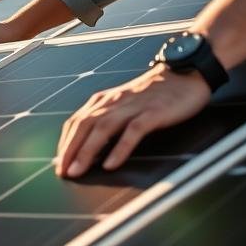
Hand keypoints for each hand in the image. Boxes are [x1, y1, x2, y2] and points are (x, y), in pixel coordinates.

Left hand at [55, 63, 210, 177]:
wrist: (187, 72)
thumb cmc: (156, 92)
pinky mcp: (153, 112)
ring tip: (78, 171)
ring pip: (103, 128)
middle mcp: (114, 101)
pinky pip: (133, 131)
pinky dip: (120, 148)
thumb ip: (108, 118)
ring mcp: (133, 106)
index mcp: (105, 99)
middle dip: (69, 150)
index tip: (58, 163)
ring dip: (87, 151)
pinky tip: (111, 165)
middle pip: (84, 125)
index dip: (65, 143)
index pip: (76, 121)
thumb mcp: (126, 102)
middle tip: (62, 172)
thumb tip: (91, 146)